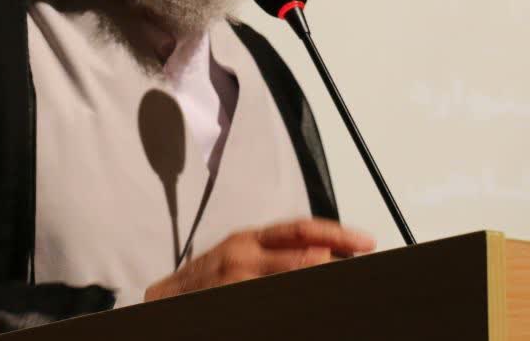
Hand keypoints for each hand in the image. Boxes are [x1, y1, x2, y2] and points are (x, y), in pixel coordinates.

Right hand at [143, 217, 374, 300]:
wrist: (165, 299)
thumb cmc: (206, 280)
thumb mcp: (242, 257)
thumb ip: (277, 253)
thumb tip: (322, 255)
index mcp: (249, 240)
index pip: (299, 229)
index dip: (335, 233)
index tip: (363, 241)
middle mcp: (244, 254)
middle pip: (301, 250)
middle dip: (336, 252)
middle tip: (363, 253)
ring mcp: (238, 278)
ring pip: (292, 274)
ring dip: (319, 273)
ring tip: (339, 270)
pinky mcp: (232, 298)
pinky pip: (271, 297)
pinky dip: (291, 294)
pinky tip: (311, 293)